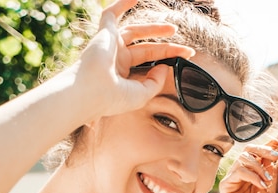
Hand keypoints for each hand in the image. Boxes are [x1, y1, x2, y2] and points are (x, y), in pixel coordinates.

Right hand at [67, 0, 194, 118]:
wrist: (90, 92)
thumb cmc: (111, 98)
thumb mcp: (141, 95)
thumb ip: (155, 83)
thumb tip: (164, 67)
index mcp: (123, 74)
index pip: (148, 63)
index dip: (167, 59)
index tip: (186, 58)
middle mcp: (116, 59)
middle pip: (146, 48)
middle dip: (167, 47)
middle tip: (187, 49)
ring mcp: (110, 45)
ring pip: (135, 31)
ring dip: (154, 28)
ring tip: (173, 28)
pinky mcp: (104, 34)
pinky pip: (112, 14)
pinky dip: (123, 4)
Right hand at [219, 141, 277, 192]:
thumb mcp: (272, 187)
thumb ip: (273, 170)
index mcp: (252, 170)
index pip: (258, 151)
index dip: (269, 144)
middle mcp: (240, 171)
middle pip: (249, 149)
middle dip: (264, 150)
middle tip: (276, 157)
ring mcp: (232, 177)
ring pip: (244, 158)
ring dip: (259, 167)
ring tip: (268, 180)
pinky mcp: (226, 185)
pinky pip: (238, 172)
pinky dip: (252, 176)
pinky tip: (261, 185)